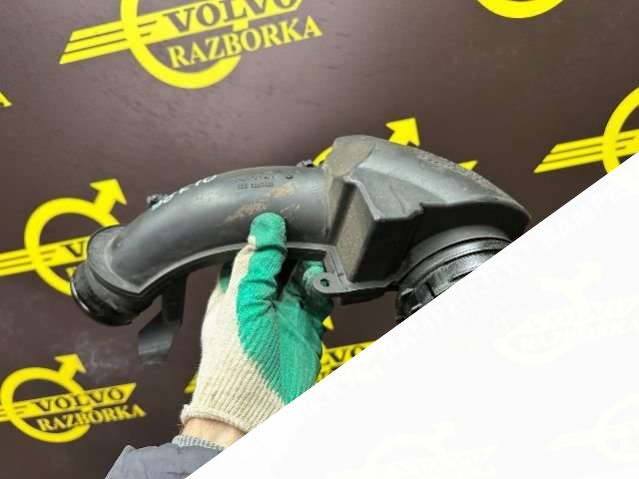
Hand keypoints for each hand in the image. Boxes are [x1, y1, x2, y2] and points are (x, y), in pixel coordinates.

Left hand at [181, 212, 332, 433]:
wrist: (253, 406)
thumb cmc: (233, 363)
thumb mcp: (242, 301)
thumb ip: (256, 264)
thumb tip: (265, 226)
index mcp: (235, 289)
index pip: (252, 251)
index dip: (267, 235)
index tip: (283, 222)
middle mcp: (259, 299)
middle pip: (282, 262)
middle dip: (296, 250)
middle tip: (307, 240)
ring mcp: (283, 313)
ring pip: (302, 278)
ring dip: (312, 268)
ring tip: (317, 262)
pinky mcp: (305, 328)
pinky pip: (319, 300)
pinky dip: (325, 290)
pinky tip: (325, 284)